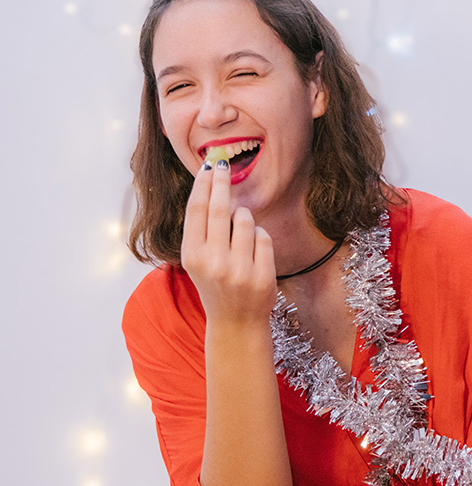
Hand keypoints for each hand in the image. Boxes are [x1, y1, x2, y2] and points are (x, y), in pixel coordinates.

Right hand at [180, 160, 276, 323]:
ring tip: (240, 237)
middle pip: (220, 208)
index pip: (197, 210)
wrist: (235, 322)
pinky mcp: (262, 275)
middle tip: (225, 163)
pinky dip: (261, 238)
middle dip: (223, 182)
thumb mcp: (199, 259)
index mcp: (192, 256)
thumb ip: (203, 229)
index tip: (210, 165)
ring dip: (245, 219)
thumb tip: (212, 184)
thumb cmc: (216, 283)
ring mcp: (239, 270)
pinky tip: (254, 254)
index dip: (204, 184)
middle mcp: (213, 262)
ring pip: (246, 220)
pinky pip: (265, 237)